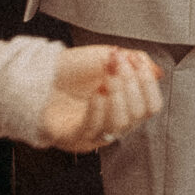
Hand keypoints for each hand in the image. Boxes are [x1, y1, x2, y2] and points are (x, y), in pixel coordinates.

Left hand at [37, 47, 164, 151]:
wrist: (38, 74)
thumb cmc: (72, 68)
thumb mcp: (109, 56)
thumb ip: (135, 61)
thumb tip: (156, 72)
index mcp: (125, 106)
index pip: (151, 106)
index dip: (149, 85)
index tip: (137, 64)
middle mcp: (113, 123)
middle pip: (138, 115)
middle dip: (132, 86)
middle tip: (118, 66)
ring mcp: (94, 133)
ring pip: (120, 125)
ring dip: (117, 97)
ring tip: (107, 77)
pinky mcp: (73, 138)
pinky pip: (93, 129)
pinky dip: (98, 109)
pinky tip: (97, 93)